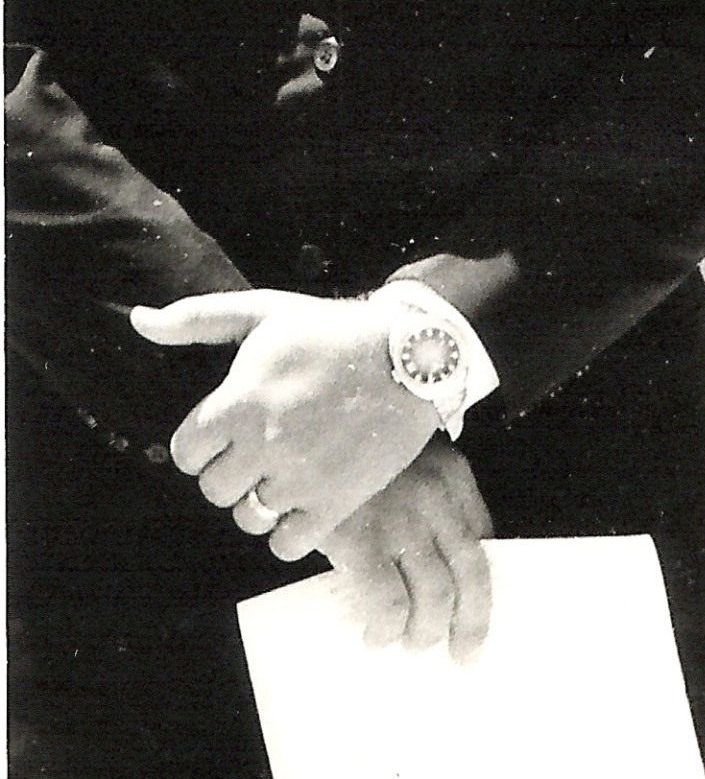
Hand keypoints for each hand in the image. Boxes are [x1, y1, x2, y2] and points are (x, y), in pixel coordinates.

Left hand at [137, 290, 435, 553]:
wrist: (416, 355)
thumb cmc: (335, 332)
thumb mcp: (267, 312)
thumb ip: (197, 318)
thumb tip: (137, 318)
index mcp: (240, 403)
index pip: (185, 454)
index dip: (204, 443)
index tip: (231, 430)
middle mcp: (264, 445)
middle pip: (214, 489)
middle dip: (232, 471)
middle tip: (263, 451)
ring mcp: (301, 477)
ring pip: (248, 517)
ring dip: (261, 500)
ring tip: (287, 474)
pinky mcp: (338, 500)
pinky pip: (287, 543)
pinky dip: (290, 531)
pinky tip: (305, 503)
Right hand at [316, 441, 494, 656]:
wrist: (305, 420)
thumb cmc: (351, 448)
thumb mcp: (404, 457)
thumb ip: (428, 495)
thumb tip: (440, 554)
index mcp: (453, 476)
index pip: (484, 538)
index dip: (483, 582)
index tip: (478, 610)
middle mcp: (436, 499)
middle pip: (470, 573)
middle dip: (472, 621)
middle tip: (464, 653)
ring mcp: (400, 521)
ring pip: (434, 594)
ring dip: (426, 631)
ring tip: (412, 644)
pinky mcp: (358, 540)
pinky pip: (386, 599)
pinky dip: (387, 626)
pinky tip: (377, 635)